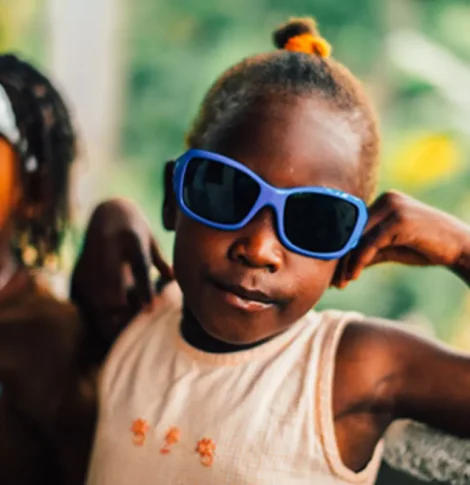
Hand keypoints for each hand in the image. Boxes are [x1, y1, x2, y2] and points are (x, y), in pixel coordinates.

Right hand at [71, 198, 172, 344]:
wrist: (110, 207)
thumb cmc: (136, 226)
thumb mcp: (150, 239)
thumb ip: (159, 260)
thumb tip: (174, 278)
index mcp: (133, 238)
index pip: (140, 267)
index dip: (145, 289)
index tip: (149, 310)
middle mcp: (112, 243)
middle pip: (112, 277)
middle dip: (118, 300)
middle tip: (126, 318)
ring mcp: (95, 249)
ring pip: (95, 282)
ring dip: (104, 302)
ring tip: (114, 318)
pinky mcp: (83, 256)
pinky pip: (85, 282)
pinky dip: (92, 297)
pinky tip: (100, 309)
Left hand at [333, 191, 469, 287]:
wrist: (459, 248)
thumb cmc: (424, 248)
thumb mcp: (390, 248)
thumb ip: (368, 251)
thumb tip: (343, 265)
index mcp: (382, 201)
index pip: (353, 224)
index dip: (340, 248)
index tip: (331, 270)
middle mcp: (386, 199)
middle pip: (352, 230)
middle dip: (340, 256)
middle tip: (331, 280)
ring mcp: (393, 207)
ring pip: (359, 237)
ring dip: (347, 262)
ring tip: (340, 282)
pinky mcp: (400, 220)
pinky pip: (371, 243)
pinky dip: (360, 261)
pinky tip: (353, 276)